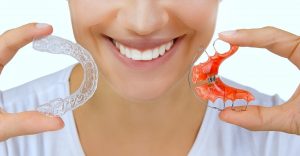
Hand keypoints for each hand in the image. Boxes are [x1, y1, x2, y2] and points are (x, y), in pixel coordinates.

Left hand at [0, 23, 63, 140]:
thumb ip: (26, 123)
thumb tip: (58, 121)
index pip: (6, 44)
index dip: (27, 33)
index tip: (48, 29)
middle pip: (3, 40)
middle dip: (25, 32)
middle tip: (48, 29)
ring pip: (0, 47)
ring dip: (18, 37)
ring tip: (38, 33)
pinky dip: (12, 47)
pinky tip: (19, 48)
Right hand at [218, 26, 299, 134]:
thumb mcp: (296, 119)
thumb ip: (259, 118)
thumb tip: (226, 115)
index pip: (272, 37)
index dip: (245, 36)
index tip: (224, 37)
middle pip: (273, 34)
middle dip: (246, 36)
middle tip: (223, 42)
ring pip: (279, 38)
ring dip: (255, 38)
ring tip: (232, 42)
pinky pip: (285, 46)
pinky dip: (266, 45)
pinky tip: (253, 45)